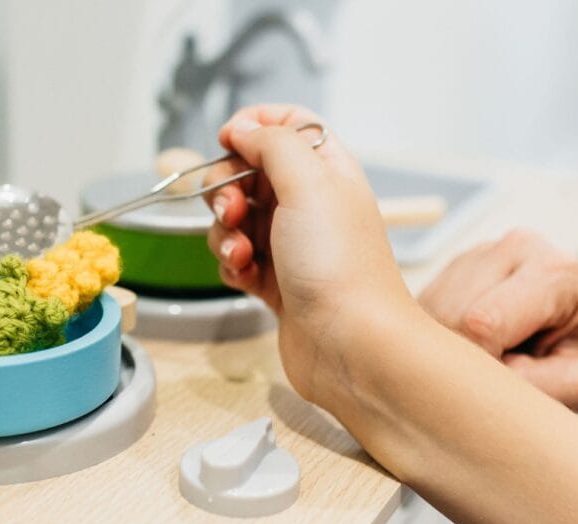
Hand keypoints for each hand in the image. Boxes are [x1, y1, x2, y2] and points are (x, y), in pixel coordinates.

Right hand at [203, 104, 415, 403]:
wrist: (352, 344)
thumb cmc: (339, 264)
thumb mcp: (308, 183)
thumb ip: (273, 144)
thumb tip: (242, 128)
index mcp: (326, 171)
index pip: (287, 126)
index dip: (253, 126)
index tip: (227, 140)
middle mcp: (309, 204)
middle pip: (248, 172)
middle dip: (227, 188)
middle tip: (232, 209)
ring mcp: (290, 245)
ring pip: (235, 219)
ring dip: (225, 233)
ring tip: (241, 255)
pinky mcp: (274, 282)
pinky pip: (236, 260)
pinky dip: (232, 266)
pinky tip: (246, 279)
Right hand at [419, 230, 577, 411]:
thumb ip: (534, 385)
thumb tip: (473, 385)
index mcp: (553, 271)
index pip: (483, 323)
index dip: (482, 366)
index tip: (506, 384)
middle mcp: (510, 250)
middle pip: (450, 318)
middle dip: (463, 358)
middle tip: (501, 371)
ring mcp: (473, 256)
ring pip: (428, 317)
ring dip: (448, 349)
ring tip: (492, 355)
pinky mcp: (448, 271)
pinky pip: (420, 315)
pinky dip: (438, 340)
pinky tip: (470, 344)